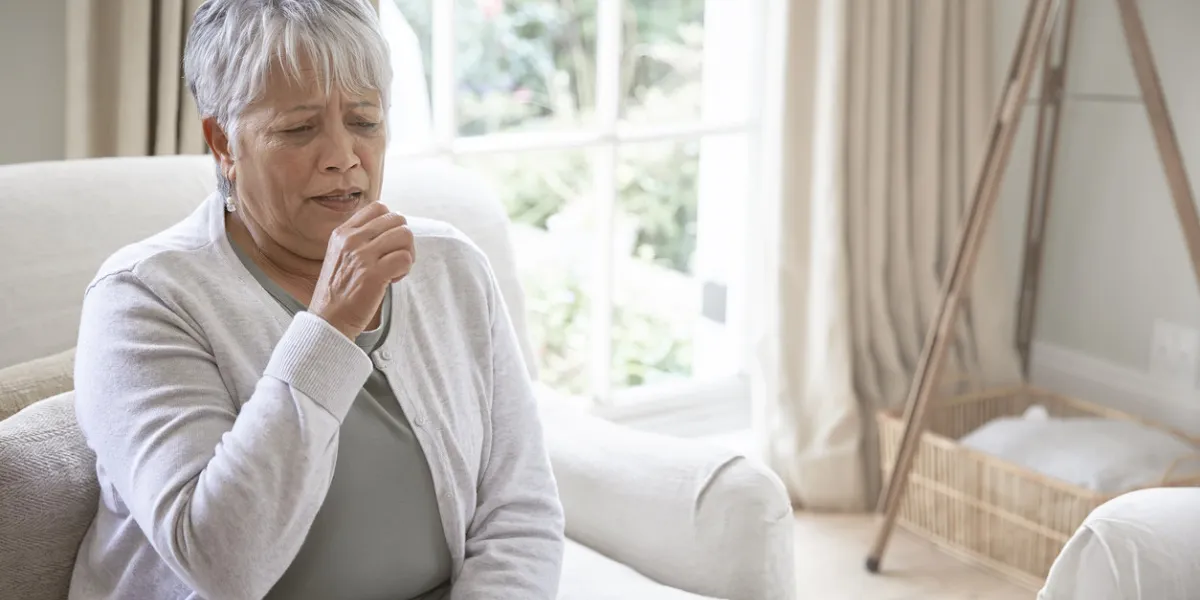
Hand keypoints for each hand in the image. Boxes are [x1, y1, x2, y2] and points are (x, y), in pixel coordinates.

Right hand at [309, 202, 414, 339]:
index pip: (379, 207)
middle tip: (395, 259)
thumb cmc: (340, 290)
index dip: (391, 224)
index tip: (386, 244)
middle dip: (403, 239)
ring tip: (395, 270)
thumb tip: (392, 227)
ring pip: (405, 236)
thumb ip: (360, 239)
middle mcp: (351, 239)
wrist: (329, 320)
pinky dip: (405, 270)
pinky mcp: (374, 274)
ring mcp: (362, 256)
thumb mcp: (341, 255)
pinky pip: (406, 259)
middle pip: (397, 219)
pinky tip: (393, 280)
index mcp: (343, 232)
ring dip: (407, 254)